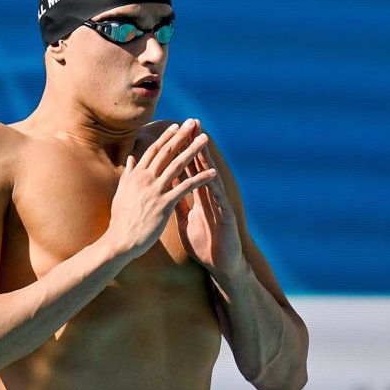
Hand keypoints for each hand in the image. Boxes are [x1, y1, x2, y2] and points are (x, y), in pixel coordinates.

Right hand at [107, 119, 215, 256]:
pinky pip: (186, 187)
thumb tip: (130, 160)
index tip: (176, 126)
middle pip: (167, 152)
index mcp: (136, 175)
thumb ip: (128, 174)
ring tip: (205, 139)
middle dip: (181, 135)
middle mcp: (145, 178)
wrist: (120, 240)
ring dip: (193, 150)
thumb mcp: (122, 192)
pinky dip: (200, 179)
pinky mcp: (164, 204)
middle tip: (194, 123)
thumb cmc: (121, 219)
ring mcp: (155, 190)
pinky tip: (213, 173)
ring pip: (177, 164)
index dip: (166, 137)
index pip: (153, 150)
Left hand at [174, 122, 244, 277]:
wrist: (219, 266)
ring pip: (211, 177)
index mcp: (197, 196)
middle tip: (191, 124)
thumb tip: (163, 189)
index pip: (188, 168)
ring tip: (202, 141)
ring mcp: (219, 204)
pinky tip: (212, 174)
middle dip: (194, 145)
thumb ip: (175, 203)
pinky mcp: (226, 216)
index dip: (181, 150)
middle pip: (201, 166)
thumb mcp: (183, 221)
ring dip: (207, 159)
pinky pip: (219, 198)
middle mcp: (209, 195)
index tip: (174, 132)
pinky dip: (215, 186)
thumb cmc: (204, 244)